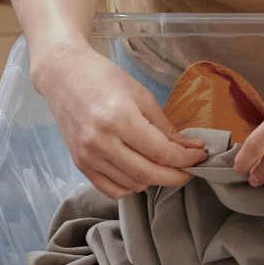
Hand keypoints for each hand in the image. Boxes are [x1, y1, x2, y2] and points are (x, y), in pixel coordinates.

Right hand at [31, 42, 204, 199]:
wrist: (63, 75)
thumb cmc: (104, 78)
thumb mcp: (141, 96)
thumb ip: (165, 127)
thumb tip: (190, 147)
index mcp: (119, 119)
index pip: (161, 152)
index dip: (186, 158)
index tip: (200, 156)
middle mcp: (100, 142)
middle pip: (148, 174)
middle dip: (175, 176)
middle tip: (189, 169)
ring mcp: (87, 156)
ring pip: (131, 185)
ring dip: (154, 181)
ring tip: (165, 167)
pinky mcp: (79, 164)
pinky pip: (110, 189)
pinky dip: (130, 186)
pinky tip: (140, 173)